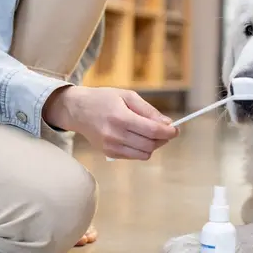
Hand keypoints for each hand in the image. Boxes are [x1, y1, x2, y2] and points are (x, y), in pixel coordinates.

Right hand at [43, 86, 178, 159]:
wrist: (77, 110)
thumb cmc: (104, 99)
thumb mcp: (127, 96)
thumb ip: (148, 110)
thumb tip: (167, 123)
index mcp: (120, 117)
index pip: (152, 131)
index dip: (168, 132)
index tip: (176, 130)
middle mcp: (115, 134)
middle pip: (150, 145)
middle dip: (163, 139)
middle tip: (166, 130)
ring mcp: (111, 146)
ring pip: (144, 154)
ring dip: (153, 145)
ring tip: (151, 134)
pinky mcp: (109, 153)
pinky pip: (134, 156)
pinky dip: (141, 149)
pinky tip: (137, 138)